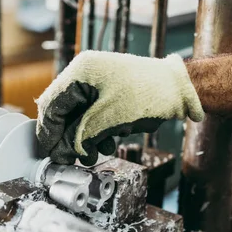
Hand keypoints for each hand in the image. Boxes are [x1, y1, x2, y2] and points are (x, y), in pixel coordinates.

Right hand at [36, 51, 203, 164]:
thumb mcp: (110, 119)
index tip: (52, 154)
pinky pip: (93, 116)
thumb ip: (82, 135)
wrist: (182, 90)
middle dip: (68, 138)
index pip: (52, 105)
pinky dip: (97, 133)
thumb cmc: (149, 96)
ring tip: (94, 155)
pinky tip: (108, 143)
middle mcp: (85, 75)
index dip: (49, 133)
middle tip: (72, 160)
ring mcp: (97, 84)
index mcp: (80, 72)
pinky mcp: (109, 95)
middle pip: (64, 112)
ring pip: (78, 117)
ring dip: (84, 139)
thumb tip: (65, 151)